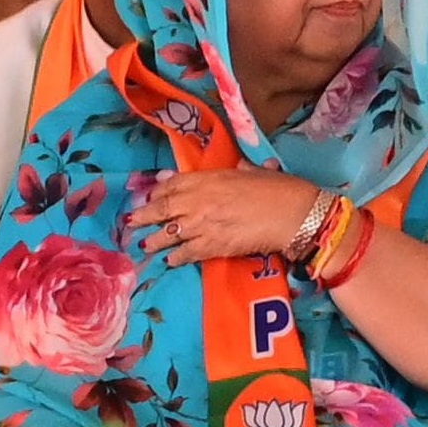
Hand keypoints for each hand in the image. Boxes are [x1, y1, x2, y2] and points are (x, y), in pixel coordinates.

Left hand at [131, 166, 321, 267]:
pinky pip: (185, 253)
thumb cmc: (281, 189)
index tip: (150, 197)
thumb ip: (238, 170)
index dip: (158, 191)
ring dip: (154, 240)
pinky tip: (170, 260)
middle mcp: (200, 200)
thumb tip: (236, 166)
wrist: (295, 215)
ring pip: (168, 233)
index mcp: (210, 178)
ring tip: (145, 245)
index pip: (173, 183)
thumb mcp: (256, 171)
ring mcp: (203, 224)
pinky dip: (175, 257)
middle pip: (162, 208)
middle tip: (132, 223)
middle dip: (144, 216)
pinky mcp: (211, 246)